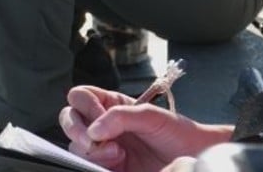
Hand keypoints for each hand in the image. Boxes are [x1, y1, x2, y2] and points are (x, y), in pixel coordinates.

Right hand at [61, 86, 228, 171]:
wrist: (192, 157)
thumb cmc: (177, 132)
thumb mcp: (151, 116)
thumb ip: (121, 116)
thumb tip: (94, 129)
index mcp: (111, 105)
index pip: (80, 97)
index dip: (85, 106)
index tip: (99, 118)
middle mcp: (104, 125)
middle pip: (70, 119)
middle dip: (77, 130)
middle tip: (93, 140)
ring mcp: (104, 147)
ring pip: (75, 145)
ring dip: (91, 150)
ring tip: (118, 154)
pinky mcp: (108, 167)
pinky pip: (87, 164)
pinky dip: (95, 165)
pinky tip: (116, 164)